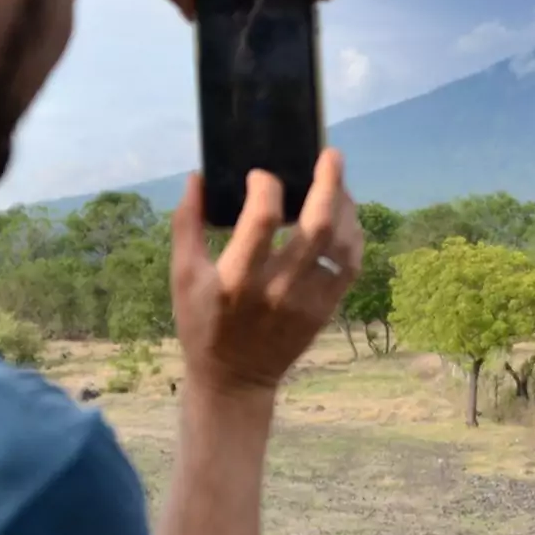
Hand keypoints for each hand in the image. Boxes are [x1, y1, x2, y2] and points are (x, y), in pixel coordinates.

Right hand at [170, 150, 363, 392]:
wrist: (234, 379)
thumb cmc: (202, 322)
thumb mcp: (181, 276)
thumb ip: (186, 225)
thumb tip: (198, 178)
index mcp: (236, 278)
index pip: (262, 219)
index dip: (266, 186)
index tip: (261, 176)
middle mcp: (276, 289)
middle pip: (317, 226)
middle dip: (329, 183)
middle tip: (331, 155)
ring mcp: (307, 302)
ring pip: (342, 245)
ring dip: (346, 207)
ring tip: (338, 184)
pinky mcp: (325, 311)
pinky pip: (350, 266)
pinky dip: (353, 237)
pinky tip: (344, 218)